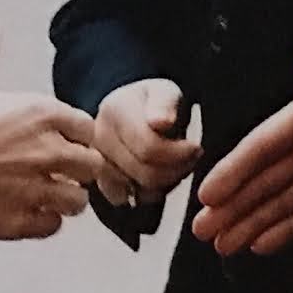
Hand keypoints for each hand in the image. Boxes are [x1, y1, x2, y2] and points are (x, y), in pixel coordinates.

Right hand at [0, 16, 103, 240]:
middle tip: (59, 170)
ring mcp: (37, 189)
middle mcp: (48, 151)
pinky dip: (44, 222)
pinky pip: (52, 226)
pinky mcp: (21, 222)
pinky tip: (27, 213)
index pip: (87, 126)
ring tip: (46, 194)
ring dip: (64, 197)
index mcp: (42, 113)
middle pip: (91, 165)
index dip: (75, 134)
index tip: (61, 139)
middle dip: (78, 168)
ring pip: (77, 200)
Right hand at [92, 78, 199, 209]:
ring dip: (165, 183)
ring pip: (138, 190)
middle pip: (145, 174)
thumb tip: (161, 122)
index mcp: (114, 111)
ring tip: (177, 164)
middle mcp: (99, 138)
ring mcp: (96, 161)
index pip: (149, 148)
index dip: (179, 153)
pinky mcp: (100, 181)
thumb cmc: (154, 103)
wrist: (136, 109)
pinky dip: (148, 194)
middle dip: (176, 170)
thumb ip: (164, 104)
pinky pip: (129, 200)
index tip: (196, 147)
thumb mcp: (165, 92)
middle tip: (191, 159)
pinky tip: (159, 176)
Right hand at [191, 46, 292, 256]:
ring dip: (250, 222)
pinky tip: (260, 245)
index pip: (263, 146)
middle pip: (262, 179)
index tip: (207, 193)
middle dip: (231, 204)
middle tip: (199, 230)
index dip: (234, 169)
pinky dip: (284, 231)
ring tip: (220, 246)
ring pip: (279, 202)